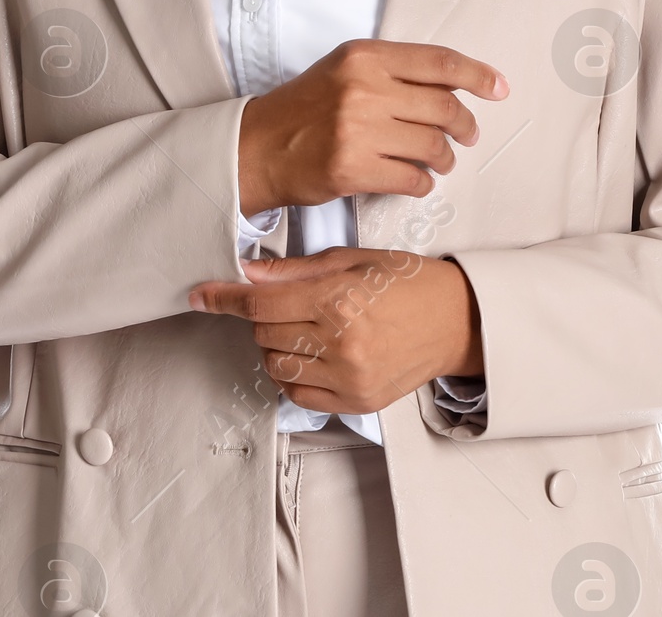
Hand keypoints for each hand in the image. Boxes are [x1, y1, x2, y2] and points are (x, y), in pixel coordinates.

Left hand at [189, 247, 483, 416]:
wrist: (458, 322)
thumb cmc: (411, 283)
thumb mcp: (355, 259)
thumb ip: (297, 270)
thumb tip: (251, 274)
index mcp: (339, 300)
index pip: (261, 304)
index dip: (225, 298)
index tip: (203, 295)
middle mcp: (340, 343)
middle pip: (264, 334)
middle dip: (262, 316)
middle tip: (284, 301)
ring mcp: (348, 378)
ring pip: (276, 366)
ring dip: (276, 345)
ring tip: (303, 326)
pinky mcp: (355, 402)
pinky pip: (299, 394)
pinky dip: (294, 374)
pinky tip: (313, 353)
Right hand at [237, 41, 507, 214]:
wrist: (259, 147)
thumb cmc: (307, 108)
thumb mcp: (347, 71)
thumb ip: (395, 72)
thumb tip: (456, 84)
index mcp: (365, 56)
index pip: (438, 62)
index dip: (478, 75)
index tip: (499, 88)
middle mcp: (363, 88)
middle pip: (444, 107)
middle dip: (466, 125)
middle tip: (468, 135)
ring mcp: (357, 129)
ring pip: (433, 146)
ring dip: (445, 158)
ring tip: (439, 160)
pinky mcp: (352, 168)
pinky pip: (413, 179)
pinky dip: (423, 183)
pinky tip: (416, 179)